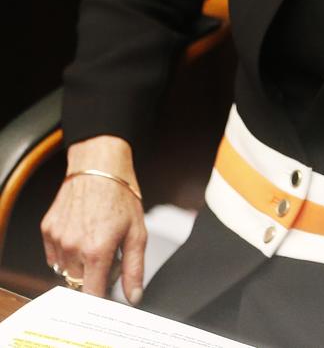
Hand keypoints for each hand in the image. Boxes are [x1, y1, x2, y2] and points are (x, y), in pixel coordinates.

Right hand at [41, 135, 146, 303]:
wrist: (98, 165)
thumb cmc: (121, 195)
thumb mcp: (137, 232)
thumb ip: (135, 269)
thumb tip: (133, 297)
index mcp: (97, 251)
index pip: (92, 295)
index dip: (102, 298)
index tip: (109, 291)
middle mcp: (73, 247)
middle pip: (80, 283)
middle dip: (95, 276)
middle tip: (109, 254)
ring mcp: (58, 238)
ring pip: (66, 270)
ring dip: (80, 264)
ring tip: (95, 240)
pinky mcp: (47, 229)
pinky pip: (54, 256)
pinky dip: (67, 252)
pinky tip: (81, 234)